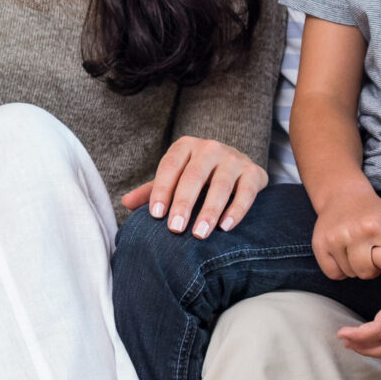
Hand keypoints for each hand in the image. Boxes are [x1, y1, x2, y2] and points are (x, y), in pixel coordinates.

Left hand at [121, 137, 266, 237]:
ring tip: (199, 233)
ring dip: (209, 211)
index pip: (169, 167)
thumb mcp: (174, 178)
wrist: (237, 165)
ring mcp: (234, 158)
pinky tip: (225, 227)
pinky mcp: (254, 172)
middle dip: (183, 203)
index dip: (162, 190)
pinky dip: (236, 210)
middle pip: (194, 176)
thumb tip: (126, 203)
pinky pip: (246, 192)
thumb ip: (152, 191)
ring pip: (221, 185)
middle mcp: (210, 148)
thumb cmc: (198, 176)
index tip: (156, 215)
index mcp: (185, 146)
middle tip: (175, 228)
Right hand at [311, 190, 380, 280]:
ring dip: (356, 268)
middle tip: (371, 255)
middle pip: (366, 272)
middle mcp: (352, 233)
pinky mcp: (318, 245)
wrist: (341, 194)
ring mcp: (333, 239)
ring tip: (358, 253)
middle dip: (371, 268)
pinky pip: (332, 274)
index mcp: (374, 227)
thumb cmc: (375, 210)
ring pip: (349, 273)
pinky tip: (345, 257)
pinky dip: (340, 270)